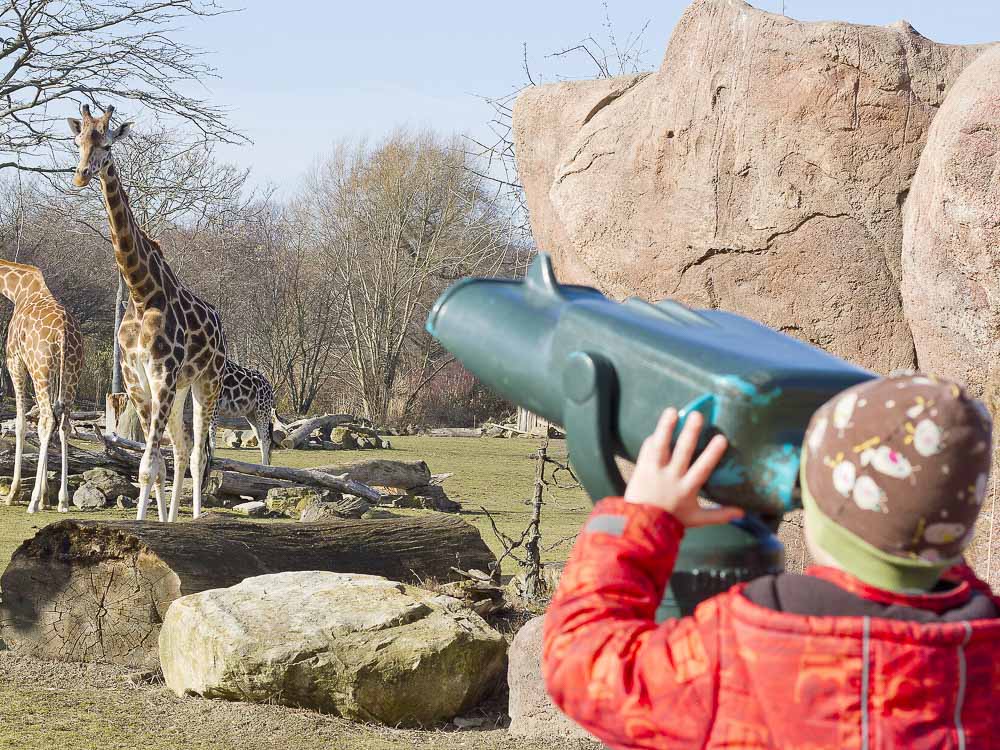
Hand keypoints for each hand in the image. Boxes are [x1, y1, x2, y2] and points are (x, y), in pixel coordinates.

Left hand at [624, 408, 743, 526]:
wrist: (641, 524)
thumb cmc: (672, 521)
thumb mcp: (697, 519)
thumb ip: (719, 515)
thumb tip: (742, 513)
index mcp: (687, 489)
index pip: (702, 469)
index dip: (712, 454)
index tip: (722, 438)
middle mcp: (672, 477)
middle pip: (682, 452)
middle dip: (690, 433)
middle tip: (697, 415)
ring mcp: (655, 472)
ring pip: (661, 446)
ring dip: (666, 427)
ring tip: (672, 411)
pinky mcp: (642, 468)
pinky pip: (647, 450)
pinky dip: (652, 439)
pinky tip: (658, 429)